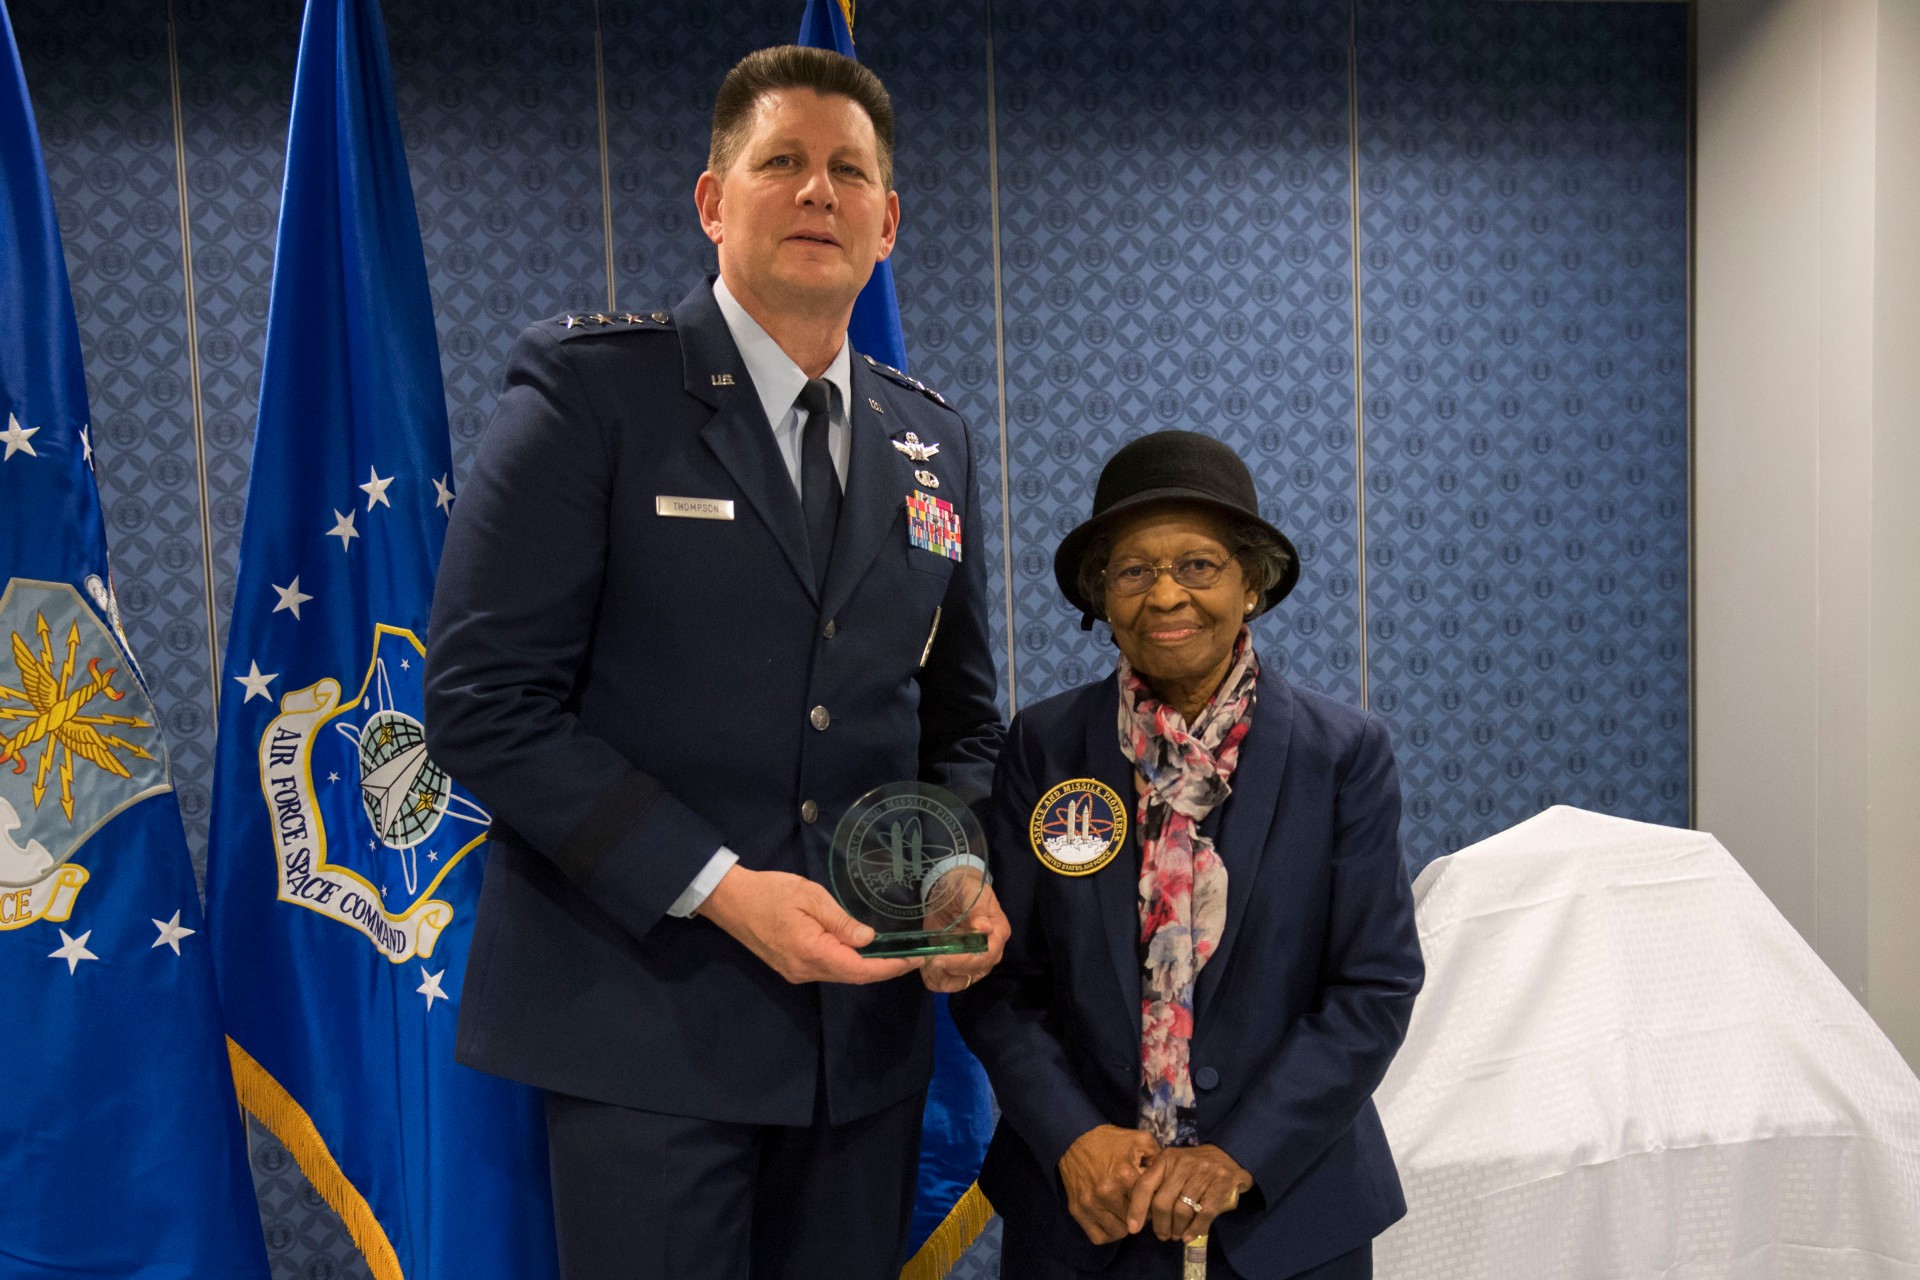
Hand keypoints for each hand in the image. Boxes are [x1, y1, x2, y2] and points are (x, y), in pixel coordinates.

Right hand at [695, 866, 919, 984]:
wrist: (730, 900)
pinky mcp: (791, 968)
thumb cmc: (770, 892)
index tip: (915, 960)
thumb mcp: (810, 896)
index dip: (890, 968)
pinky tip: (861, 951)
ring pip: (840, 975)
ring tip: (893, 952)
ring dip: (867, 967)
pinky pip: (828, 970)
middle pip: (853, 976)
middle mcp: (805, 971)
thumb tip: (869, 939)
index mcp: (812, 952)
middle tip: (912, 955)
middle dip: (884, 968)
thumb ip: (841, 921)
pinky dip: (848, 964)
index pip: (860, 970)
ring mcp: (796, 973)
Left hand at [919, 875, 1009, 993]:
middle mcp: (989, 951)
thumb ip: (977, 907)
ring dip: (941, 976)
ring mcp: (973, 961)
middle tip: (930, 959)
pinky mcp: (957, 965)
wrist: (951, 887)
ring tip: (926, 962)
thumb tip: (985, 927)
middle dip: (951, 968)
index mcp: (998, 932)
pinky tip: (925, 968)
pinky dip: (936, 979)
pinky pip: (948, 982)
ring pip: (961, 981)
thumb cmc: (964, 886)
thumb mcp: (970, 890)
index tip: (942, 957)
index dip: (965, 961)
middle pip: (975, 971)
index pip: (986, 956)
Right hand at [1057, 1125, 1159, 1244]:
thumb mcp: (1140, 1139)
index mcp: (1126, 1176)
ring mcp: (1091, 1204)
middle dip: (1140, 1215)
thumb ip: (1158, 1158)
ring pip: (1119, 1232)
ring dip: (1124, 1224)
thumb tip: (1168, 1178)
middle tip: (1137, 1204)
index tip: (1152, 1199)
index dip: (1154, 1204)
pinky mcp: (1078, 1211)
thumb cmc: (1110, 1141)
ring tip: (1124, 1211)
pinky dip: (1108, 1233)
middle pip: (1136, 1222)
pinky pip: (1099, 1237)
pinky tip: (1112, 1220)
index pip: (1151, 1206)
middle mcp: (1107, 1193)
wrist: (1074, 1138)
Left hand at [1125, 1144, 1251, 1243]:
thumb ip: (1158, 1185)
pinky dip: (1194, 1230)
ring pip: (1182, 1211)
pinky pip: (1203, 1214)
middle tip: (1163, 1235)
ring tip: (1177, 1235)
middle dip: (1160, 1225)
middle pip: (1162, 1203)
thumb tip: (1143, 1215)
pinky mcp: (1221, 1184)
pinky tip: (1189, 1236)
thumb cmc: (1193, 1167)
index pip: (1145, 1185)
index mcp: (1166, 1159)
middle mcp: (1182, 1164)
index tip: (1133, 1229)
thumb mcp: (1173, 1167)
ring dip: (1177, 1229)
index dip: (1137, 1209)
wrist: (1229, 1155)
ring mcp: (1203, 1173)